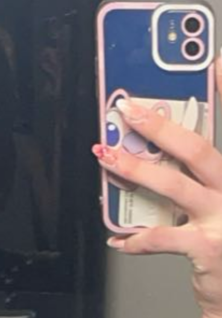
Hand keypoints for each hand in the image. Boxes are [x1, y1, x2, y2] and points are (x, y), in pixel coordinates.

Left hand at [92, 53, 221, 317]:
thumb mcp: (216, 205)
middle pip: (199, 150)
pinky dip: (136, 238)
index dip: (217, 99)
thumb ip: (196, 178)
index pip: (221, 135)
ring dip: (135, 170)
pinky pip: (164, 237)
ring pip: (175, 187)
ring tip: (107, 156)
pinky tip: (119, 238)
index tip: (208, 69)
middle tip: (128, 111)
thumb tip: (151, 152)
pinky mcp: (210, 249)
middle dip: (159, 126)